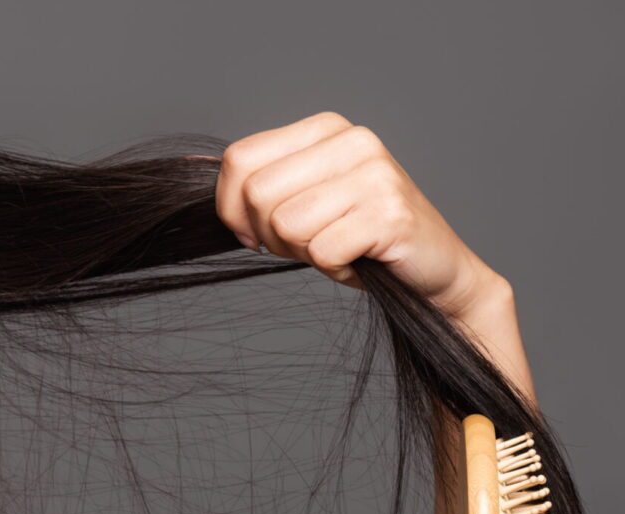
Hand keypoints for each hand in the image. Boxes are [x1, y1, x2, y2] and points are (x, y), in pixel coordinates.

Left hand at [193, 112, 507, 317]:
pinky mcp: (389, 213)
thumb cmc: (362, 241)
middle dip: (270, 236)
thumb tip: (188, 164)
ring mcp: (374, 174)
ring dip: (304, 254)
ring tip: (336, 250)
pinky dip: (333, 270)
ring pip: (286, 224)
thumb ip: (259, 183)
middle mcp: (351, 141)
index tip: (254, 234)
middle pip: (257, 195)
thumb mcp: (304, 201)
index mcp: (325, 129)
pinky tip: (358, 261)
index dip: (231, 209)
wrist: (436, 274)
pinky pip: (322, 250)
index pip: (239, 160)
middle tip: (308, 246)